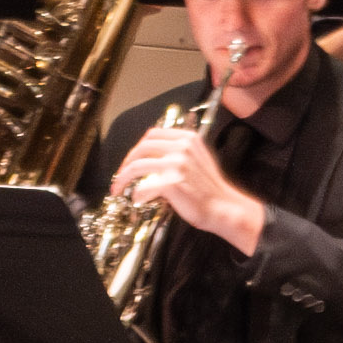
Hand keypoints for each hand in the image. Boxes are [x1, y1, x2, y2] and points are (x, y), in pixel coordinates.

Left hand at [117, 110, 273, 257]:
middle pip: (142, 147)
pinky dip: (137, 194)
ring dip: (123, 177)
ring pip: (137, 165)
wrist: (223, 207)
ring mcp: (177, 164)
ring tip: (119, 188)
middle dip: (126, 161)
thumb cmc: (210, 189)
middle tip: (121, 174)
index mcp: (188, 139)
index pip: (153, 134)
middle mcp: (182, 148)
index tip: (131, 158)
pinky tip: (138, 200)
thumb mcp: (198, 159)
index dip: (138, 147)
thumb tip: (151, 156)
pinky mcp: (171, 183)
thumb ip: (178, 152)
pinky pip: (143, 187)